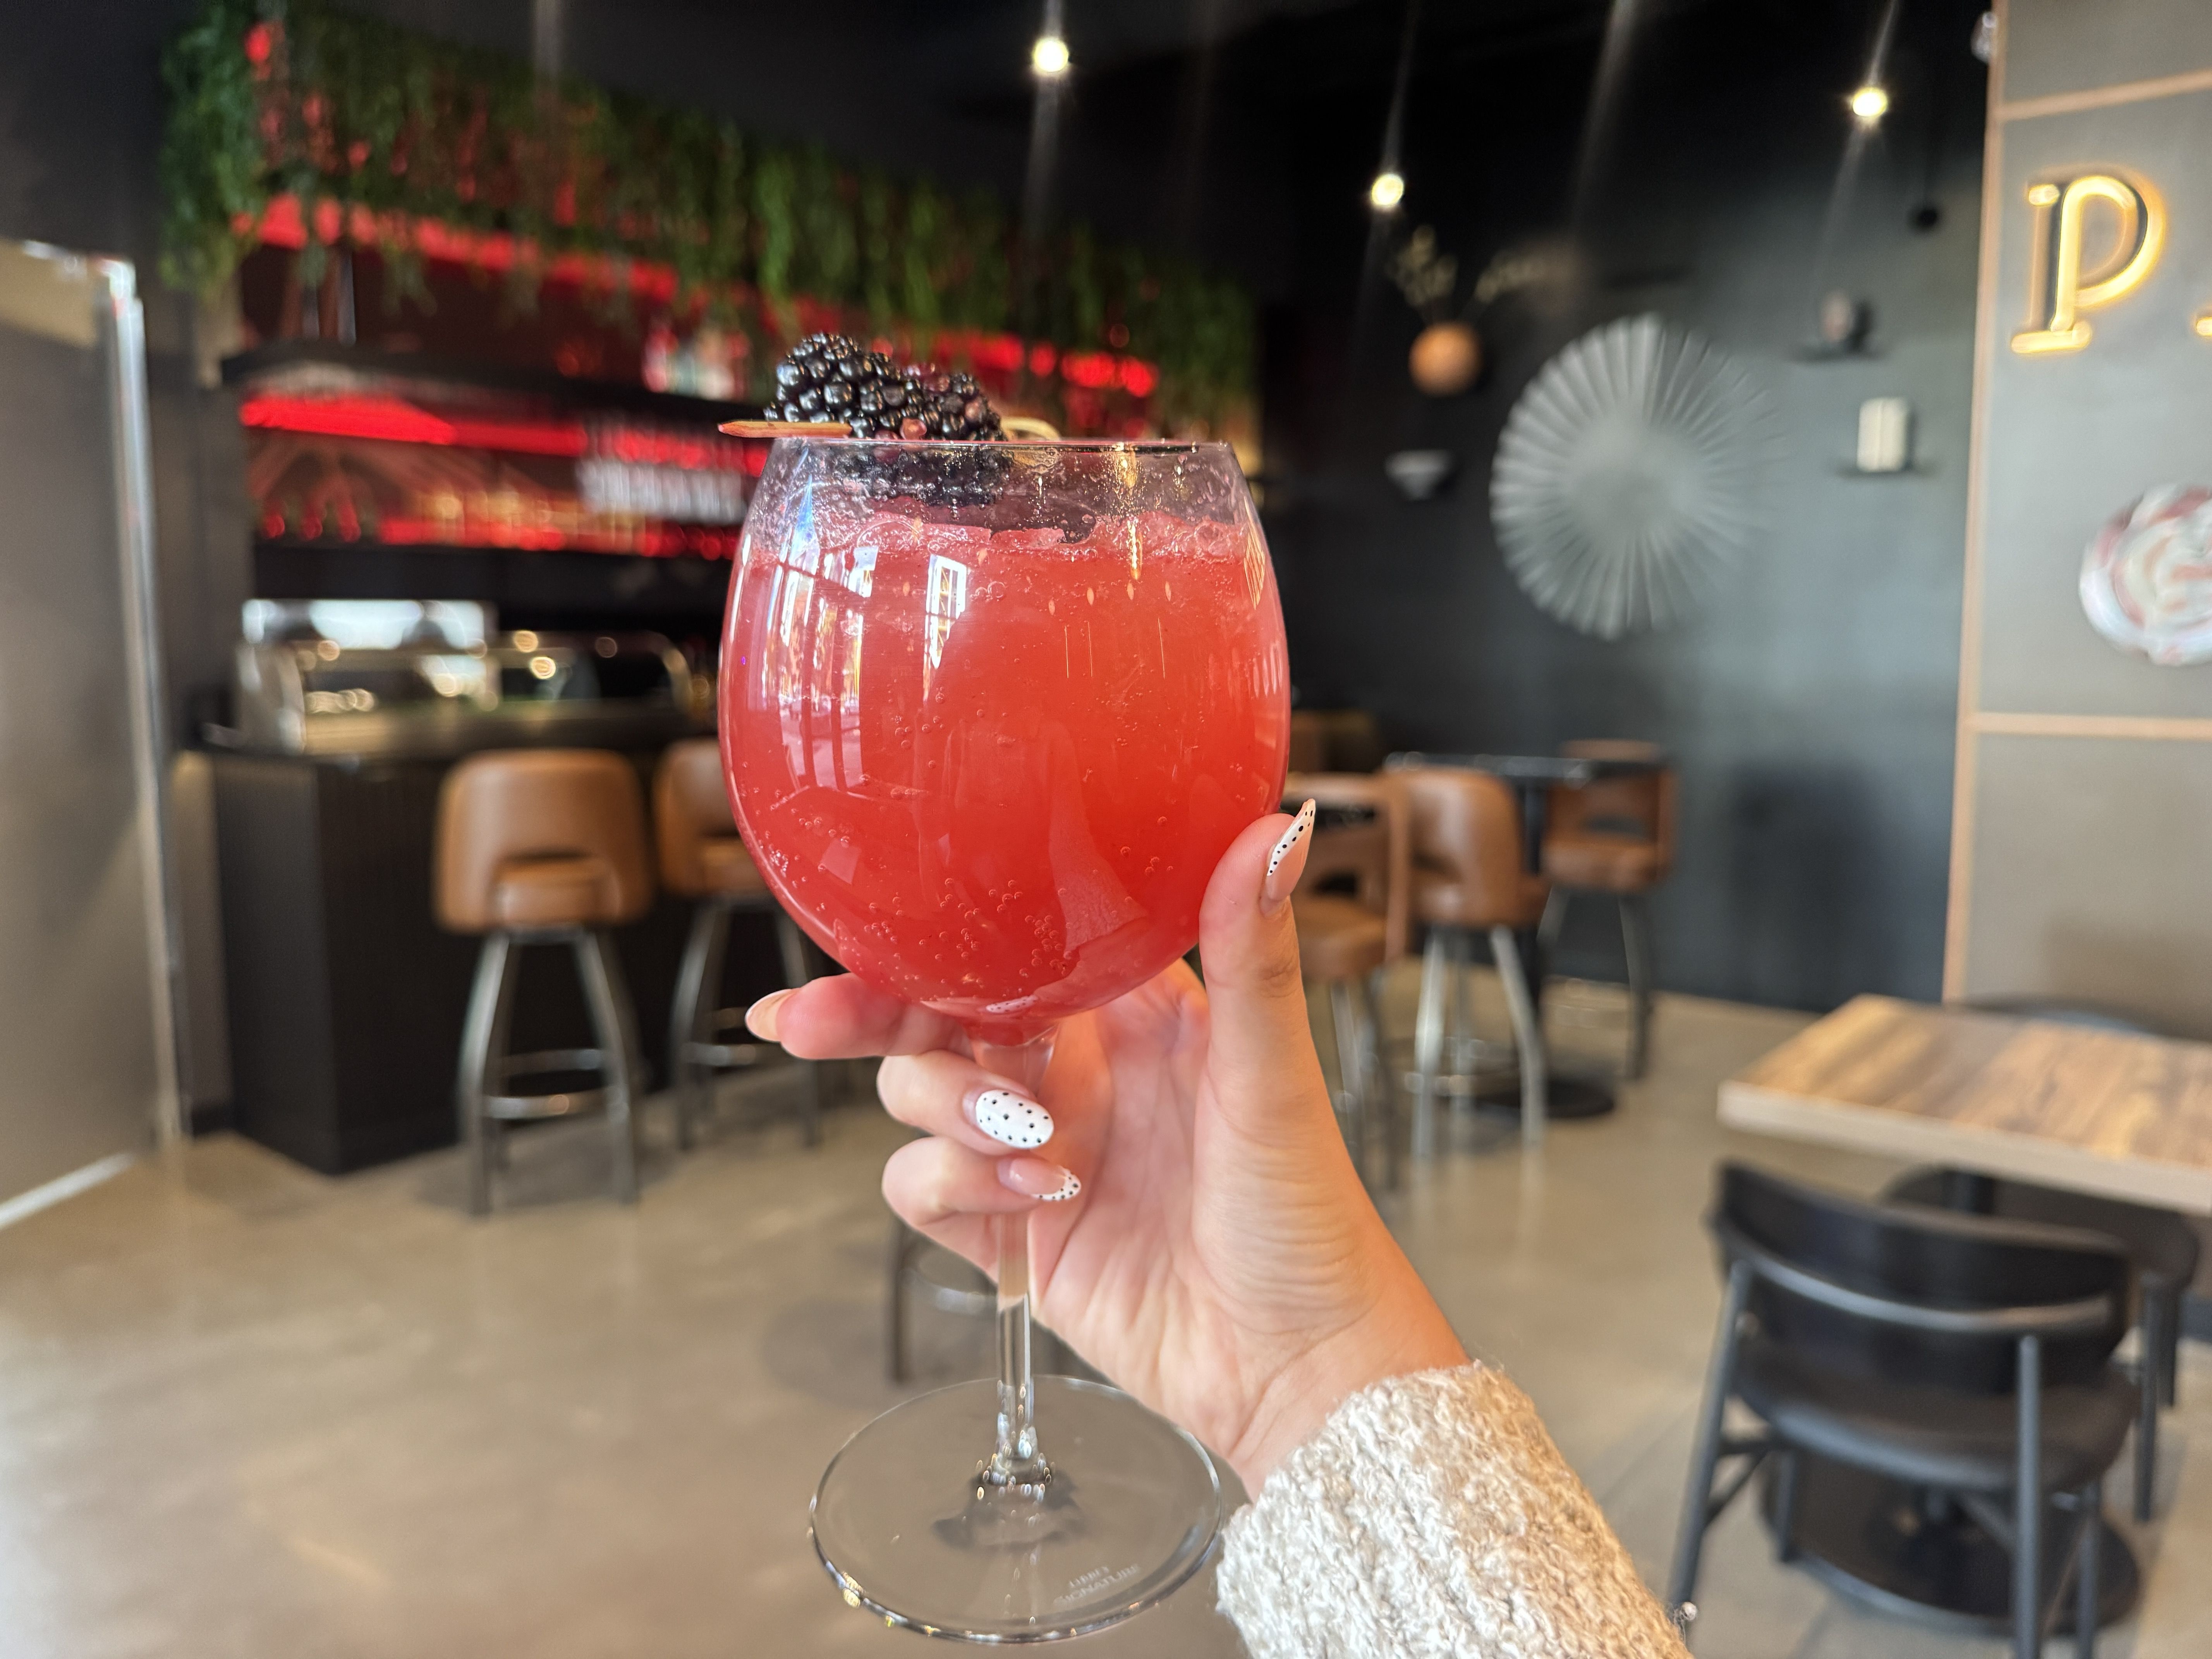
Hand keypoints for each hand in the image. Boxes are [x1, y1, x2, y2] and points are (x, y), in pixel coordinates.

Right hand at [750, 807, 1465, 1489]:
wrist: (1299, 1360)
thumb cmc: (1310, 1216)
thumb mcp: (1274, 1075)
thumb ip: (1253, 956)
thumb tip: (1275, 830)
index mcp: (1128, 1014)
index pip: (1009, 947)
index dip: (936, 932)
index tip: (867, 918)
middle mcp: (1073, 1074)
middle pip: (934, 1019)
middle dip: (869, 1015)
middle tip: (810, 1023)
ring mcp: (1033, 1153)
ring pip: (919, 1099)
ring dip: (944, 1109)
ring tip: (1023, 1137)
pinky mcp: (1010, 1236)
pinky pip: (927, 1189)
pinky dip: (956, 1185)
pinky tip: (1030, 1195)